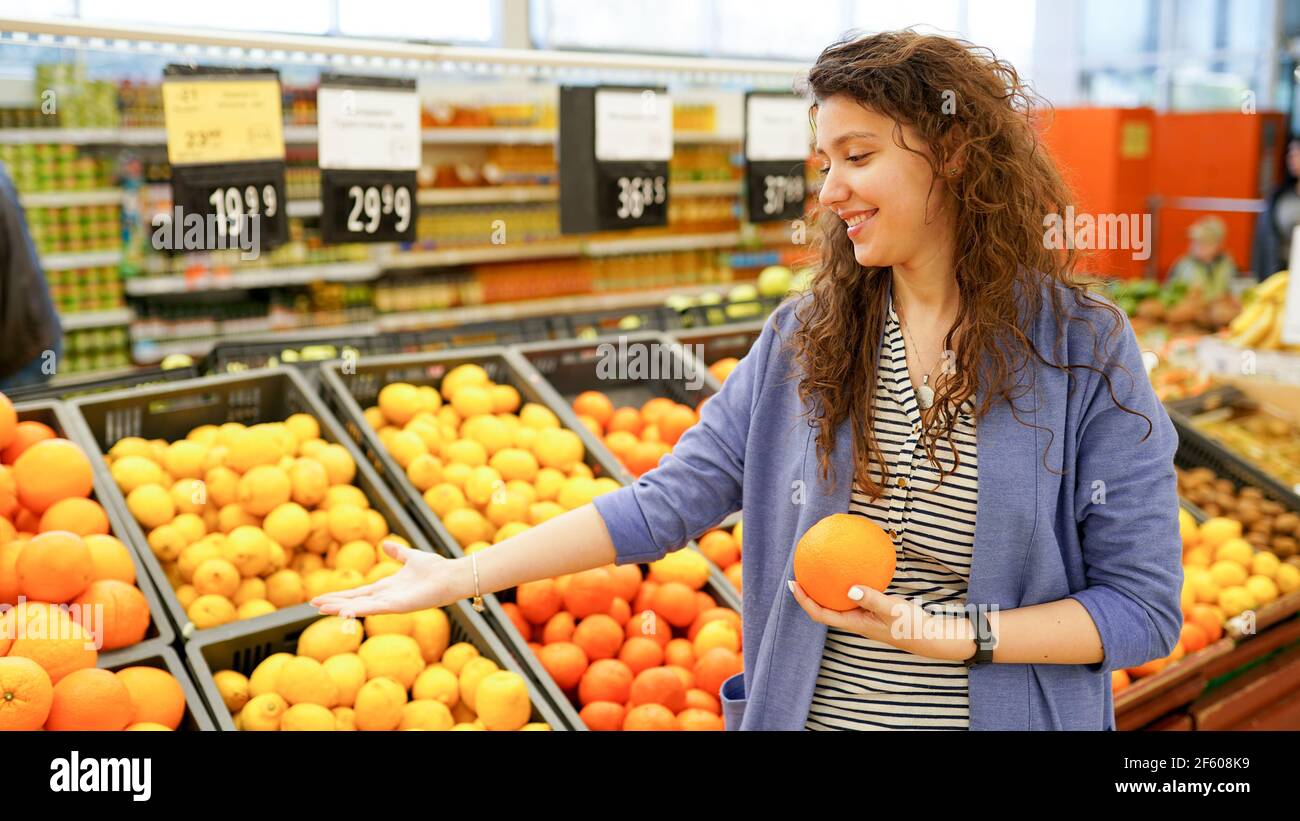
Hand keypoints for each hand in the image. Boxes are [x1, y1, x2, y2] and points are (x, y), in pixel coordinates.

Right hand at [310, 541, 468, 617]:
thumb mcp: (411, 557)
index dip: (339, 595)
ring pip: (360, 607)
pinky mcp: (398, 606)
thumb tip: (386, 544)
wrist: (451, 576)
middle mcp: (385, 597)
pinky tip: (344, 612)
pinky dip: (359, 610)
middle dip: (334, 603)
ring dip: (341, 608)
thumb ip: (398, 552)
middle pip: (354, 601)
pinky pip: (375, 609)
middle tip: (313, 605)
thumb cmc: (435, 569)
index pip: (357, 592)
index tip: (320, 597)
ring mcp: (391, 603)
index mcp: (386, 587)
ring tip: (321, 609)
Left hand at [787, 580, 975, 662]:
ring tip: (819, 569)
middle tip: (800, 573)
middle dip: (809, 593)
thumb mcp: (892, 609)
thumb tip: (850, 588)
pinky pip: (854, 595)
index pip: (821, 614)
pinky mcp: (873, 609)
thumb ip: (872, 598)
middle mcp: (855, 620)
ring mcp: (864, 616)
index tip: (794, 584)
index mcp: (854, 623)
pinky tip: (852, 568)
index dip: (805, 601)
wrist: (930, 636)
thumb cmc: (911, 625)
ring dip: (826, 589)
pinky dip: (848, 584)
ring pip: (838, 602)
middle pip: (824, 608)